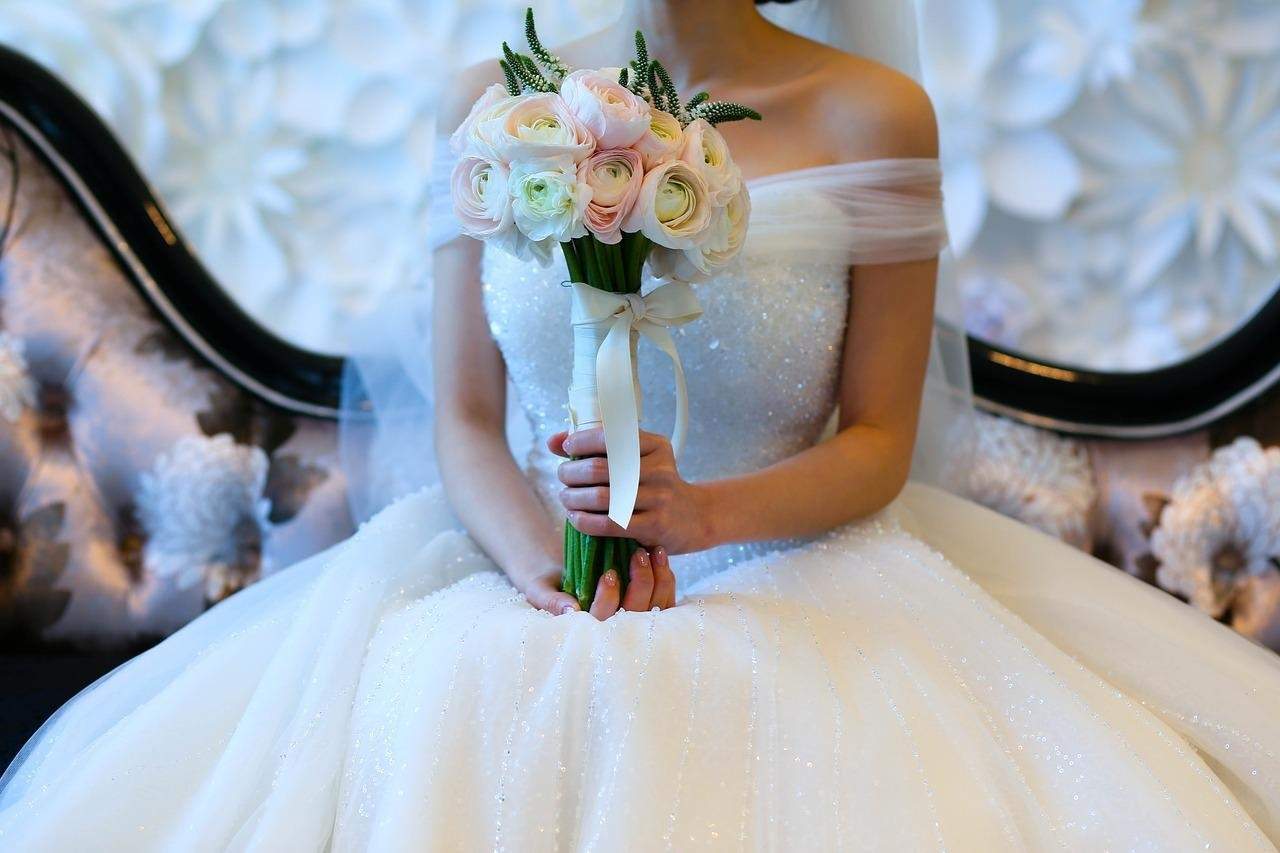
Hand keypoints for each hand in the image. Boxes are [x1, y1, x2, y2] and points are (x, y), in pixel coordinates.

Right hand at [508, 547, 674, 619]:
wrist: (559, 578)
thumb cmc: (547, 586)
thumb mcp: (539, 591)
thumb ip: (550, 601)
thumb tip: (571, 611)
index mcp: (588, 631)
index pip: (603, 619)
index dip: (608, 598)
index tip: (608, 573)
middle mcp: (614, 632)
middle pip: (637, 613)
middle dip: (642, 582)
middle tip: (638, 554)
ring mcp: (635, 623)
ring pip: (657, 607)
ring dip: (660, 579)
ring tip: (655, 550)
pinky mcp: (649, 610)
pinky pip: (666, 599)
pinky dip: (667, 578)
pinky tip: (660, 555)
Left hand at [548, 427, 715, 555]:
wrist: (694, 518)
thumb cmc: (655, 486)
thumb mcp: (637, 460)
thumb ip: (598, 447)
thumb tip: (553, 440)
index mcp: (655, 446)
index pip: (610, 435)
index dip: (581, 441)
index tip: (567, 450)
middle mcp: (660, 469)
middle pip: (600, 467)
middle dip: (571, 472)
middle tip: (562, 477)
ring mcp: (659, 498)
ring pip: (602, 497)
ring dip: (573, 498)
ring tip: (566, 499)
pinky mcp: (655, 526)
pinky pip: (609, 524)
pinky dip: (585, 521)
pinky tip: (576, 518)